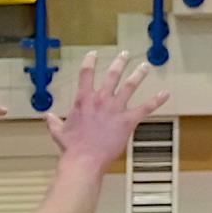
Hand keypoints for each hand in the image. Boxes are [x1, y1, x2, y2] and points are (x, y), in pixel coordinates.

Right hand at [43, 52, 168, 171]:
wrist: (84, 159)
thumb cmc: (71, 146)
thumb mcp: (58, 131)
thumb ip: (53, 121)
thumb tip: (46, 116)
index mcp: (83, 100)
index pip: (85, 75)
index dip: (89, 62)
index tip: (94, 53)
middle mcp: (100, 100)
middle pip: (112, 76)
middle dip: (119, 63)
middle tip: (125, 54)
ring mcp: (115, 109)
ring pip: (129, 86)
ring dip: (138, 75)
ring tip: (145, 66)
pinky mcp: (128, 121)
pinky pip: (146, 108)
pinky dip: (157, 100)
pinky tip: (165, 94)